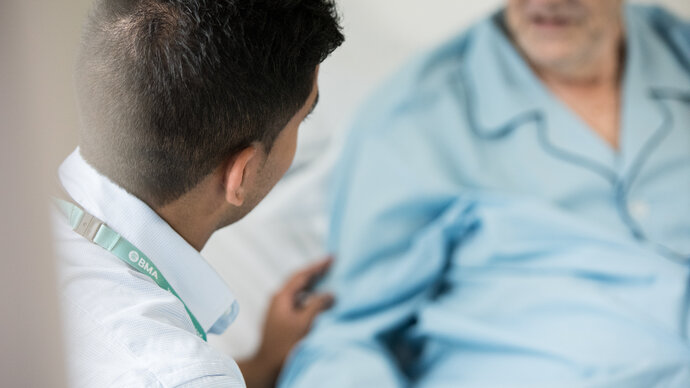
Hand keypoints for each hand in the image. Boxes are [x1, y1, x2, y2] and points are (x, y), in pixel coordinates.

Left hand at [238, 258, 333, 387]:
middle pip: (299, 280)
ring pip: (299, 290)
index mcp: (282, 297)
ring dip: (314, 283)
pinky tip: (320, 299)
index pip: (301, 275)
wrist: (268, 364)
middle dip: (315, 272)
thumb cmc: (284, 345)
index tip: (331, 258)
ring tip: (329, 277)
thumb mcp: (304, 323)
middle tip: (332, 264)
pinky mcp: (283, 317)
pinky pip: (299, 300)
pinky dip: (311, 296)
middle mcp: (279, 299)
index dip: (317, 266)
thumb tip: (330, 294)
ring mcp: (280, 308)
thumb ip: (317, 305)